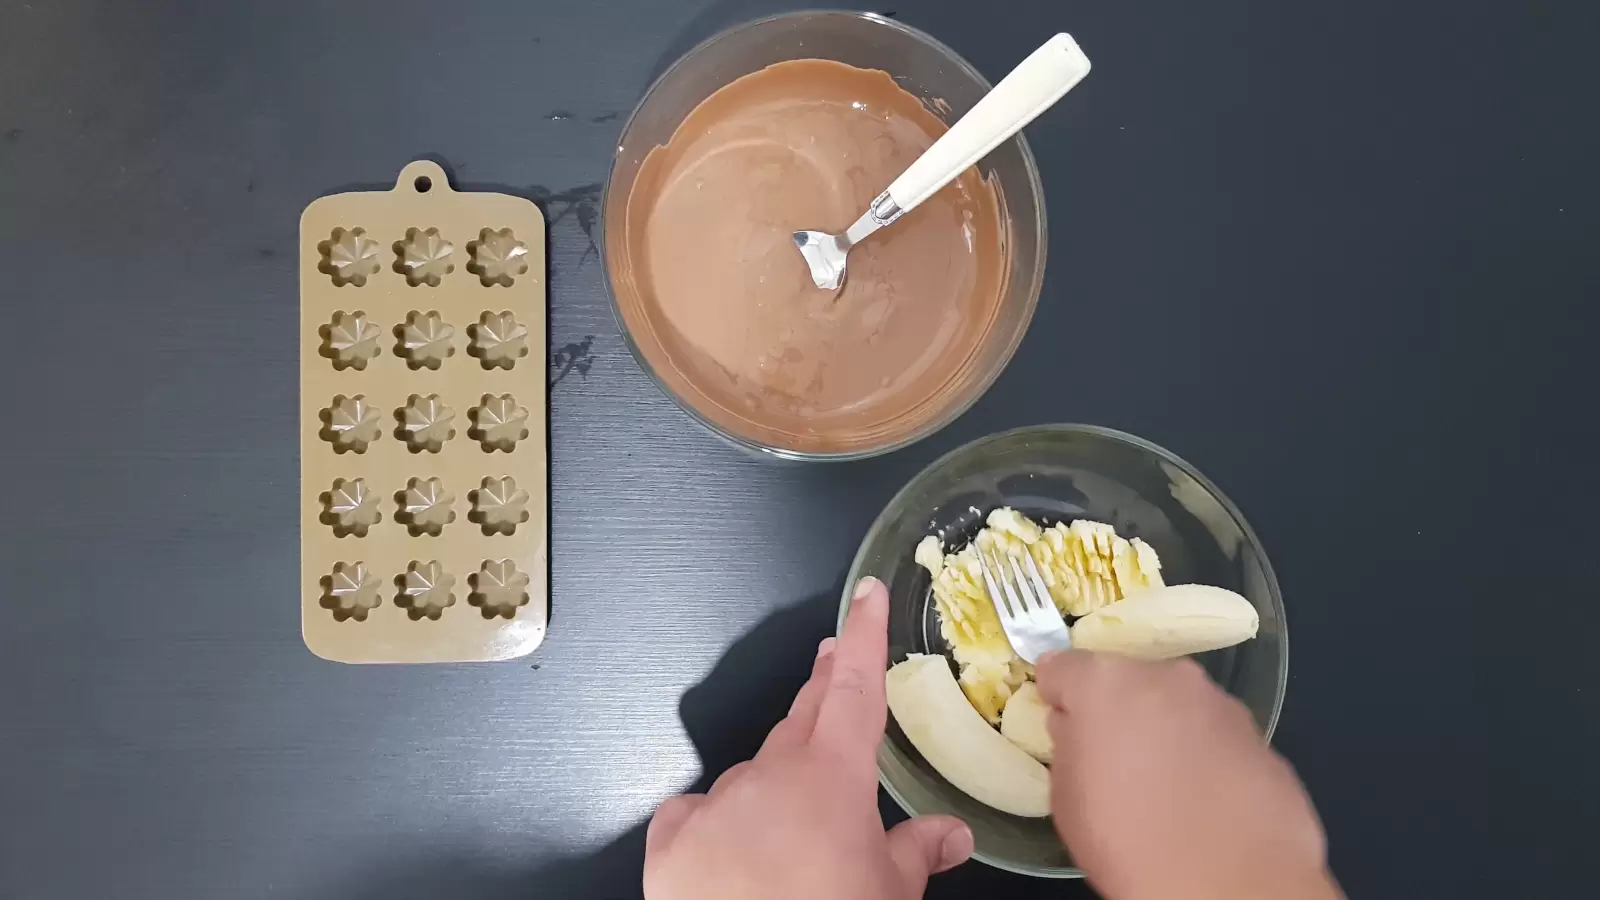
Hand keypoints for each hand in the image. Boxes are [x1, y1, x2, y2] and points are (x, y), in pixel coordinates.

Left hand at [644, 577, 973, 899]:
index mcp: (830, 774)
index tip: (862, 595)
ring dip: (775, 789)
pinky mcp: (671, 843)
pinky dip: (719, 827)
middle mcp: (768, 775)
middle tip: (829, 663)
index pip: (853, 687)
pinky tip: (733, 852)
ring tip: (799, 832)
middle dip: (818, 693)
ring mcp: (715, 805)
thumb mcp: (889, 893)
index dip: (861, 636)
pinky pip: (698, 815)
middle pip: (799, 721)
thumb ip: (916, 854)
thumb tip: (951, 834)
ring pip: (752, 780)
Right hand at [1037, 651, 1341, 899]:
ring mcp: (1222, 705)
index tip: (1060, 720)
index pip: (1063, 667)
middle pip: (1128, 682)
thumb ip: (1069, 747)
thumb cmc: (1129, 842)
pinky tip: (1207, 803)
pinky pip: (1219, 739)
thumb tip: (1078, 730)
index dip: (1058, 694)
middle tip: (1116, 762)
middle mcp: (1168, 678)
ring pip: (1179, 708)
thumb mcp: (1067, 800)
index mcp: (1106, 684)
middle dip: (1119, 712)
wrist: (1231, 886)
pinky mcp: (1263, 739)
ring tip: (1167, 789)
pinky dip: (1208, 758)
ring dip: (1167, 732)